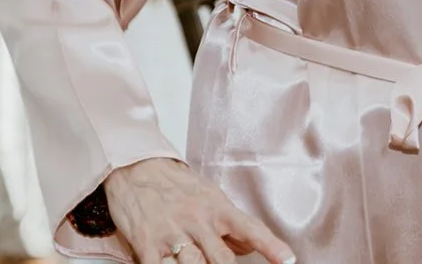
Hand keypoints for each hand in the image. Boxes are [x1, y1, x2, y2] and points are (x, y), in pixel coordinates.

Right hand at [103, 157, 294, 263]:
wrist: (134, 168)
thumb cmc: (174, 183)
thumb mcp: (209, 197)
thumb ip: (230, 225)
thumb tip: (251, 247)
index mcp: (217, 208)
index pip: (251, 229)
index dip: (271, 246)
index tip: (288, 260)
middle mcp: (197, 220)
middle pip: (222, 259)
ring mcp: (172, 233)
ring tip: (199, 263)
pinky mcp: (148, 244)